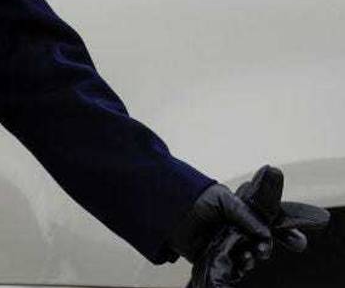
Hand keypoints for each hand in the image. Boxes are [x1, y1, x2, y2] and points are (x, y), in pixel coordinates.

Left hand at [178, 166, 330, 287]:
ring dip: (252, 258)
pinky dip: (238, 267)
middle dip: (267, 248)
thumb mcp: (223, 199)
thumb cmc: (195, 197)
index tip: (298, 242)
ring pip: (248, 257)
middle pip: (262, 244)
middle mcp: (238, 230)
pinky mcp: (214, 257)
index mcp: (243, 214)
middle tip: (263, 249)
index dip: (287, 233)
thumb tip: (265, 233)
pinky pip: (232, 267)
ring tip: (249, 254)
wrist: (166, 208)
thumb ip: (245, 215)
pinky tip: (239, 263)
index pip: (271, 224)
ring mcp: (227, 244)